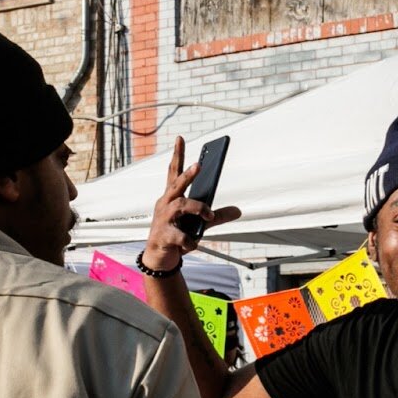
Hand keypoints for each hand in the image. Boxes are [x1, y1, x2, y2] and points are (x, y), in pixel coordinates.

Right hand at [144, 137, 242, 271]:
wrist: (158, 258)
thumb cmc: (175, 235)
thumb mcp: (198, 224)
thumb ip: (216, 216)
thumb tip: (238, 211)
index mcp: (171, 198)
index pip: (173, 173)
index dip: (177, 155)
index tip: (180, 138)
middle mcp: (165, 205)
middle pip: (176, 185)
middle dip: (187, 175)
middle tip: (199, 165)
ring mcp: (163, 220)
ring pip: (180, 206)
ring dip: (197, 208)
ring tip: (208, 215)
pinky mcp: (163, 236)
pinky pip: (180, 236)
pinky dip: (190, 240)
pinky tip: (193, 244)